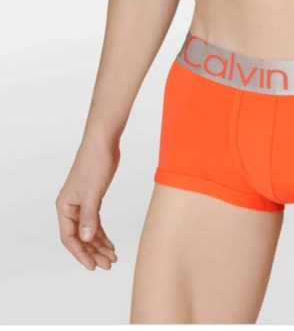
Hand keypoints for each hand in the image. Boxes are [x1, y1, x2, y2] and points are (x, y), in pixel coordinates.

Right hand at [55, 138, 120, 269]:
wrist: (103, 143)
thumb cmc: (94, 164)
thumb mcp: (93, 193)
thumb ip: (89, 217)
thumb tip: (85, 239)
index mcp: (64, 207)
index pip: (69, 237)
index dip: (80, 253)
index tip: (92, 266)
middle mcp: (71, 207)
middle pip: (80, 237)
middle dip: (93, 252)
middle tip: (107, 264)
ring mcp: (82, 203)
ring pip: (89, 231)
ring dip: (99, 245)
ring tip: (112, 257)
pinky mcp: (93, 198)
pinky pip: (95, 222)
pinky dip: (103, 233)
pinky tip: (110, 243)